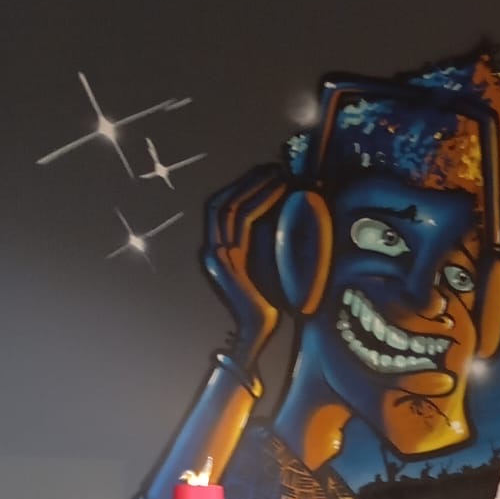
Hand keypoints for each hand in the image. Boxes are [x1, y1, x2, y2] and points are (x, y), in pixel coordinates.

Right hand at [204, 166, 288, 357]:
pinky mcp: (229, 261)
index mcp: (219, 250)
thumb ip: (265, 248)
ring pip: (232, 207)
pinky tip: (278, 193)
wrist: (257, 331)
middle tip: (273, 167)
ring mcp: (219, 254)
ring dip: (256, 187)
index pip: (224, 208)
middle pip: (224, 202)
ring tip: (278, 175)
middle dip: (248, 182)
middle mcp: (213, 249)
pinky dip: (260, 202)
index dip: (242, 187)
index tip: (265, 174)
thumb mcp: (265, 269)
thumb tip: (286, 224)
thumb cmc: (268, 303)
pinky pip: (243, 222)